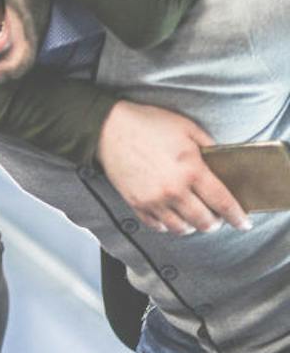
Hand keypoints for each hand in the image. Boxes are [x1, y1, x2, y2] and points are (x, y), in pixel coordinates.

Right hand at [97, 100, 249, 233]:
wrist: (108, 127)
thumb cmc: (148, 124)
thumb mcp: (187, 127)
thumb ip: (209, 147)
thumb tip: (223, 163)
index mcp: (191, 170)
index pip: (223, 203)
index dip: (237, 217)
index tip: (243, 223)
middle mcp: (174, 190)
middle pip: (204, 222)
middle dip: (215, 222)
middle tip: (215, 216)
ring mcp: (153, 199)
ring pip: (182, 228)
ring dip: (192, 226)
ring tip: (193, 217)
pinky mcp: (136, 203)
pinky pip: (157, 226)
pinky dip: (168, 225)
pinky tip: (171, 216)